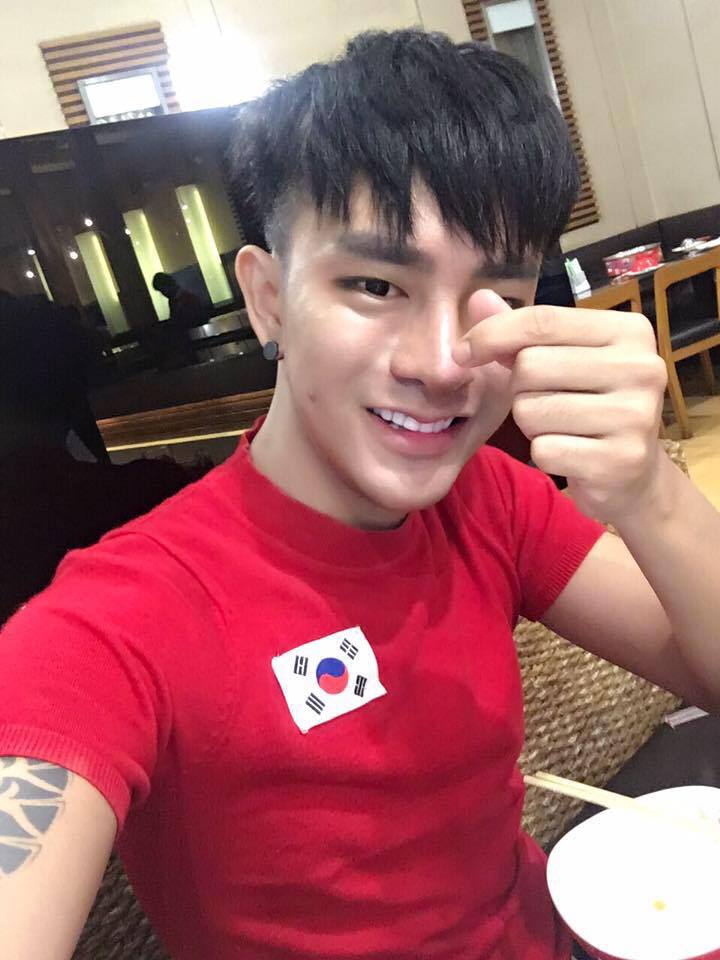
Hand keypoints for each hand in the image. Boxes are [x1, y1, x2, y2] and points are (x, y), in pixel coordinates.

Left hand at [455, 299, 667, 523]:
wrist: (631, 474)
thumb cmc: (588, 406)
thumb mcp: (560, 360)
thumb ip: (520, 331)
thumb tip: (478, 298)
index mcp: (629, 332)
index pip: (541, 321)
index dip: (492, 334)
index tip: (462, 353)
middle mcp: (640, 368)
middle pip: (530, 366)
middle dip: (520, 389)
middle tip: (547, 402)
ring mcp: (635, 416)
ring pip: (530, 410)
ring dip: (530, 424)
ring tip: (562, 428)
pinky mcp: (620, 459)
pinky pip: (544, 450)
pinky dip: (544, 454)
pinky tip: (571, 455)